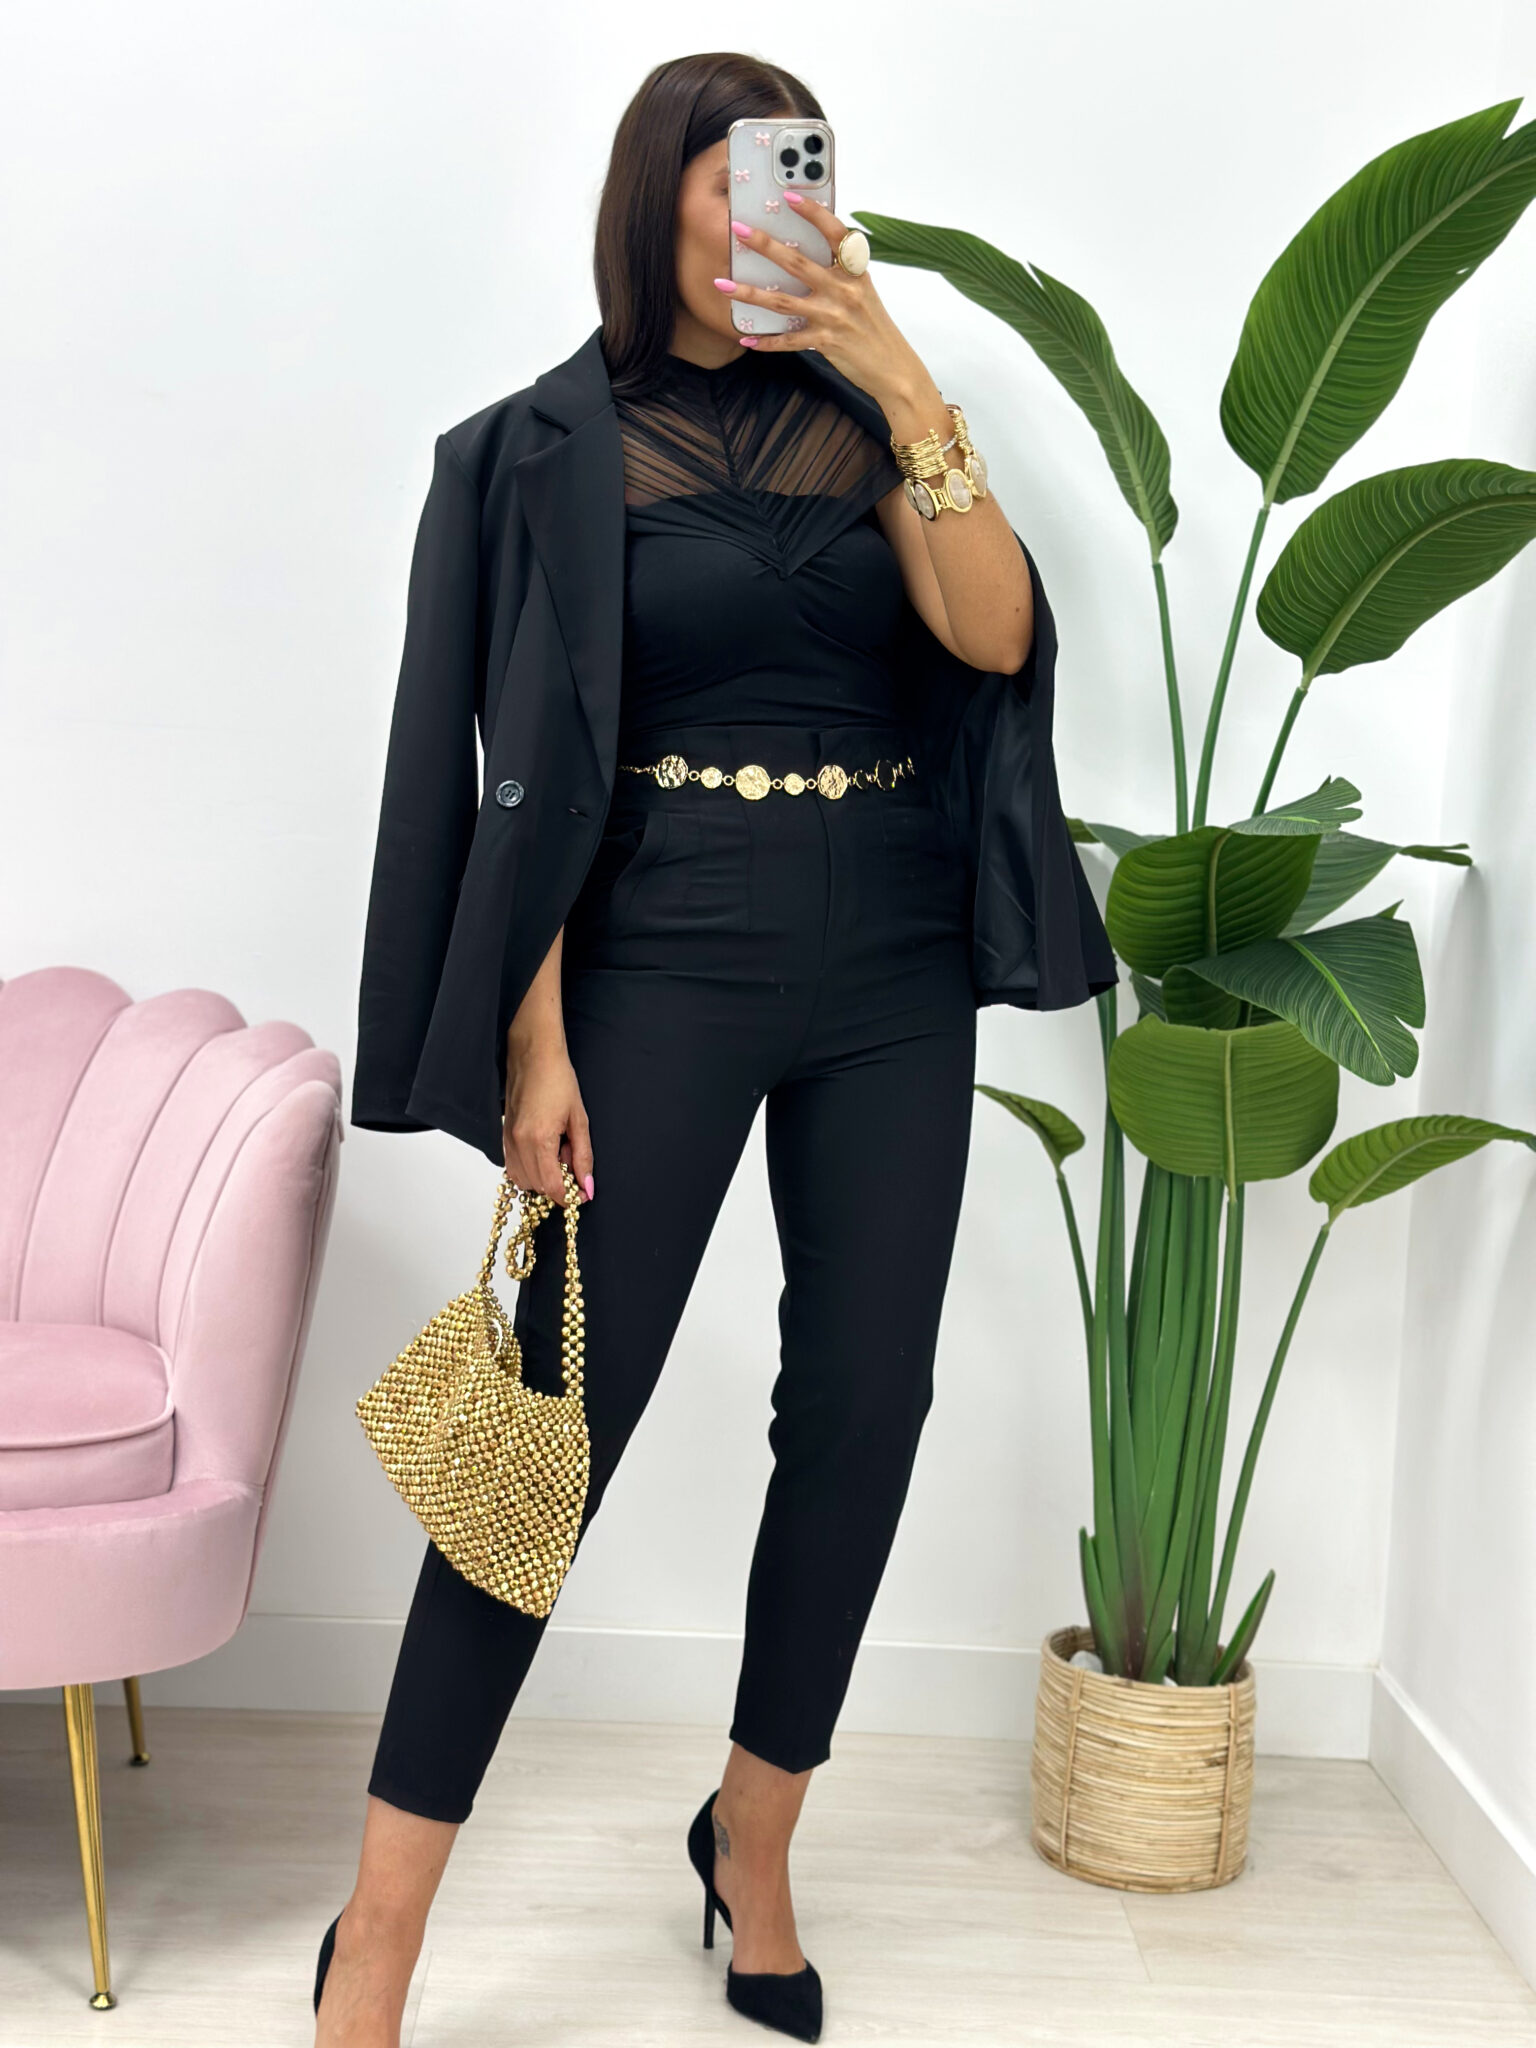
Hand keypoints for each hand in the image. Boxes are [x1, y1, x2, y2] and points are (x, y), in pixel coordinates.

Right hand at [503, 1043, 592, 1205]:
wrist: (533, 1055)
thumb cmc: (558, 1079)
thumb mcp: (579, 1119)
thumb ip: (583, 1156)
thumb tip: (587, 1186)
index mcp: (539, 1139)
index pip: (551, 1186)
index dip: (568, 1197)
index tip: (582, 1194)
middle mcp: (518, 1143)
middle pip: (536, 1187)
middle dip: (557, 1186)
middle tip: (573, 1166)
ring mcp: (507, 1140)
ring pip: (522, 1180)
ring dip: (542, 1179)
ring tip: (558, 1156)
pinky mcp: (503, 1135)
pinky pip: (513, 1167)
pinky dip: (529, 1169)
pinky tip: (544, 1153)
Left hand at [716, 191, 924, 407]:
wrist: (894, 368)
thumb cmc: (874, 326)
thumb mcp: (863, 291)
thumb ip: (838, 273)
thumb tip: (800, 256)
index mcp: (855, 271)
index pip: (834, 232)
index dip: (813, 212)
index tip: (789, 196)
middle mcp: (844, 289)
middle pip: (797, 262)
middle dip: (764, 244)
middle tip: (738, 229)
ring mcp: (833, 316)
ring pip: (783, 301)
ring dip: (749, 292)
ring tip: (722, 284)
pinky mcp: (826, 342)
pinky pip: (788, 340)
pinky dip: (766, 342)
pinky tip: (746, 340)